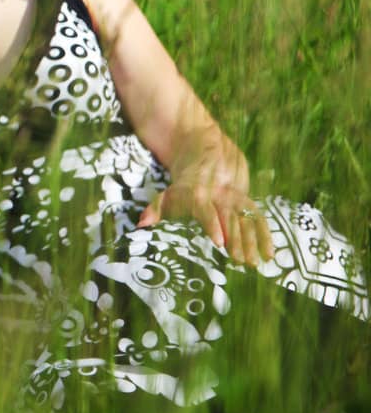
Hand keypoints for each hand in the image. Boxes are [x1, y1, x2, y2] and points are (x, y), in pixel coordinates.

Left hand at [138, 181, 274, 266]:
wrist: (202, 150)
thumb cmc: (182, 183)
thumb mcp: (167, 191)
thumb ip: (156, 208)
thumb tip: (141, 225)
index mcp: (198, 192)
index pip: (205, 209)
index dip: (213, 224)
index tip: (219, 242)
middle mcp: (219, 194)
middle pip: (229, 217)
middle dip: (237, 239)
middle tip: (240, 261)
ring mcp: (235, 196)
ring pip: (247, 218)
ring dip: (253, 240)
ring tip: (256, 262)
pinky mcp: (246, 199)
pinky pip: (258, 216)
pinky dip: (266, 234)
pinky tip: (270, 254)